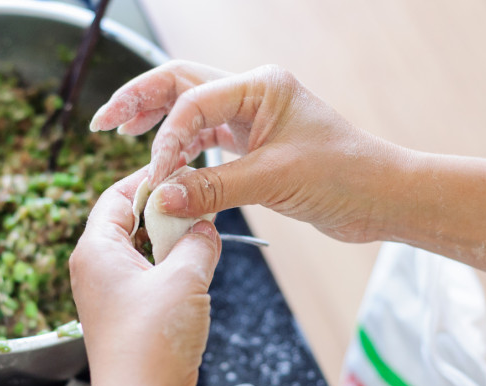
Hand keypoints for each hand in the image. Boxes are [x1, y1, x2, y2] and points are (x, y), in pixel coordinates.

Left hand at [69, 168, 220, 385]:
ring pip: (142, 252)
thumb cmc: (152, 340)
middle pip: (128, 222)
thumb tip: (204, 226)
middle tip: (198, 202)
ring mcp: (111, 296)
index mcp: (96, 250)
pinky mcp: (129, 318)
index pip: (116, 197)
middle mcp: (96, 270)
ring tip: (202, 235)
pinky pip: (150, 279)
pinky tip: (197, 269)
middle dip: (164, 211)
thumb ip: (197, 242)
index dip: (148, 179)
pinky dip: (172, 268)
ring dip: (171, 242)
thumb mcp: (184, 278)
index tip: (179, 168)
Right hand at [90, 61, 410, 243]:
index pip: (193, 101)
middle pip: (181, 85)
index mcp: (260, 86)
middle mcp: (253, 94)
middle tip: (105, 121)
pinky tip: (161, 157)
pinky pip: (206, 138)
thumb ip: (212, 188)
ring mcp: (252, 117)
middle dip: (140, 100)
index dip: (167, 137)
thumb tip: (160, 199)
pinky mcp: (253, 143)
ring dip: (156, 118)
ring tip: (119, 129)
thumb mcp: (273, 180)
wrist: (380, 196)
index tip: (155, 175)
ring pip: (190, 108)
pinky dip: (180, 146)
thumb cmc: (343, 176)